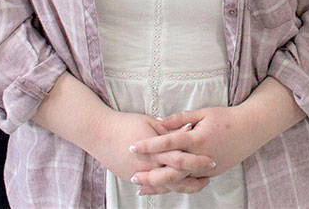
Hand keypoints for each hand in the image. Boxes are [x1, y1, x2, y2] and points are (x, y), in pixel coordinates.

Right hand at [93, 111, 215, 191]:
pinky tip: (179, 185)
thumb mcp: (150, 122)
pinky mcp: (131, 178)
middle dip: (195, 177)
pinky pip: (153, 186)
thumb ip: (170, 129)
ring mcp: (138, 175)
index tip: (211, 159)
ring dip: (184, 185)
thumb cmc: (124, 123)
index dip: (197, 160)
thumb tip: (189, 128)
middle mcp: (146, 166)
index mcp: (153, 151)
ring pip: (166, 185)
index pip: (180, 159)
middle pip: (176, 177)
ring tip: (199, 182)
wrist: (97, 132)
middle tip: (210, 174)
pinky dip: (167, 187)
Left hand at [131, 77, 302, 192]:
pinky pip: (189, 183)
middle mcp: (200, 156)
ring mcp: (206, 168)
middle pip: (170, 169)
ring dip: (160, 185)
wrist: (251, 130)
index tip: (132, 146)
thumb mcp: (203, 113)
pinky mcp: (210, 174)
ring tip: (143, 187)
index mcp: (197, 138)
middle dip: (151, 174)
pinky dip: (174, 185)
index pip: (167, 143)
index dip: (148, 145)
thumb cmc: (226, 118)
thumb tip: (159, 122)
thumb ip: (180, 119)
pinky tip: (162, 188)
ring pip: (179, 181)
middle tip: (132, 176)